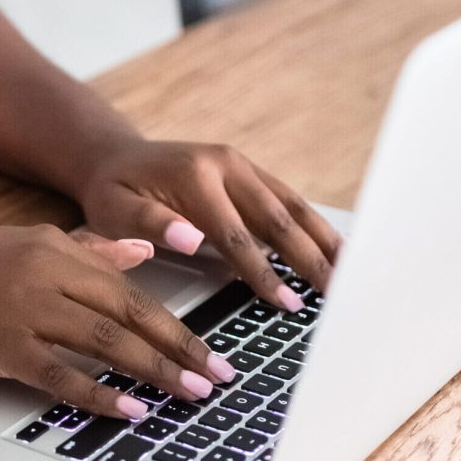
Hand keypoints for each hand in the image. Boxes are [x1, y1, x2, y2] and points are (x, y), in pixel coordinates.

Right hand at [0, 225, 237, 418]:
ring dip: (153, 372)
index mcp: (53, 245)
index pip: (129, 288)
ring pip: (103, 342)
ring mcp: (21, 307)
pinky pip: (59, 373)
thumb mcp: (19, 245)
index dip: (174, 322)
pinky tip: (129, 410)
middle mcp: (43, 271)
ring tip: (188, 395)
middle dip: (180, 348)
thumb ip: (84, 247)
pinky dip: (98, 394)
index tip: (208, 349)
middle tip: (217, 377)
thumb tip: (143, 251)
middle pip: (128, 313)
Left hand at [78, 139, 342, 310]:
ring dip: (322, 239)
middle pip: (278, 217)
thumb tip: (190, 240)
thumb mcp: (112, 210)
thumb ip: (148, 225)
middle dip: (309, 258)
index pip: (237, 235)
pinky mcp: (247, 171)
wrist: (113, 157)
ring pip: (292, 205)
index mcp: (196, 177)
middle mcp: (226, 165)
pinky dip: (312, 225)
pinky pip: (286, 199)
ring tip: (350, 272)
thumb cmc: (110, 192)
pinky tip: (332, 248)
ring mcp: (241, 165)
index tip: (286, 303)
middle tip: (336, 294)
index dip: (264, 272)